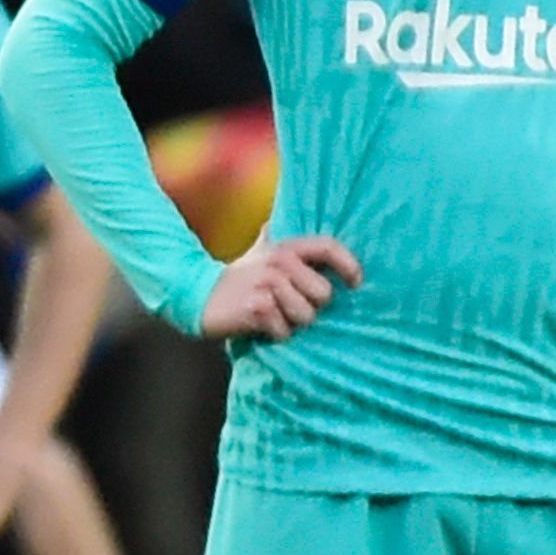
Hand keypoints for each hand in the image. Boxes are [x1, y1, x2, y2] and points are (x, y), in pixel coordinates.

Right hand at [197, 235, 360, 341]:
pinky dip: (275, 335)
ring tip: (273, 316)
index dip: (349, 265)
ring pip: (306, 317)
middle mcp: (279, 262)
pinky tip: (259, 326)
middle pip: (323, 294)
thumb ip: (272, 238)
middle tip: (288, 307)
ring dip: (292, 324)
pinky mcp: (256, 308)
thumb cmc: (238, 279)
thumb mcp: (258, 254)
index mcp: (285, 248)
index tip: (356, 283)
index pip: (328, 246)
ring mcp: (267, 284)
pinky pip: (284, 331)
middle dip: (311, 308)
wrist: (199, 297)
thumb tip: (276, 219)